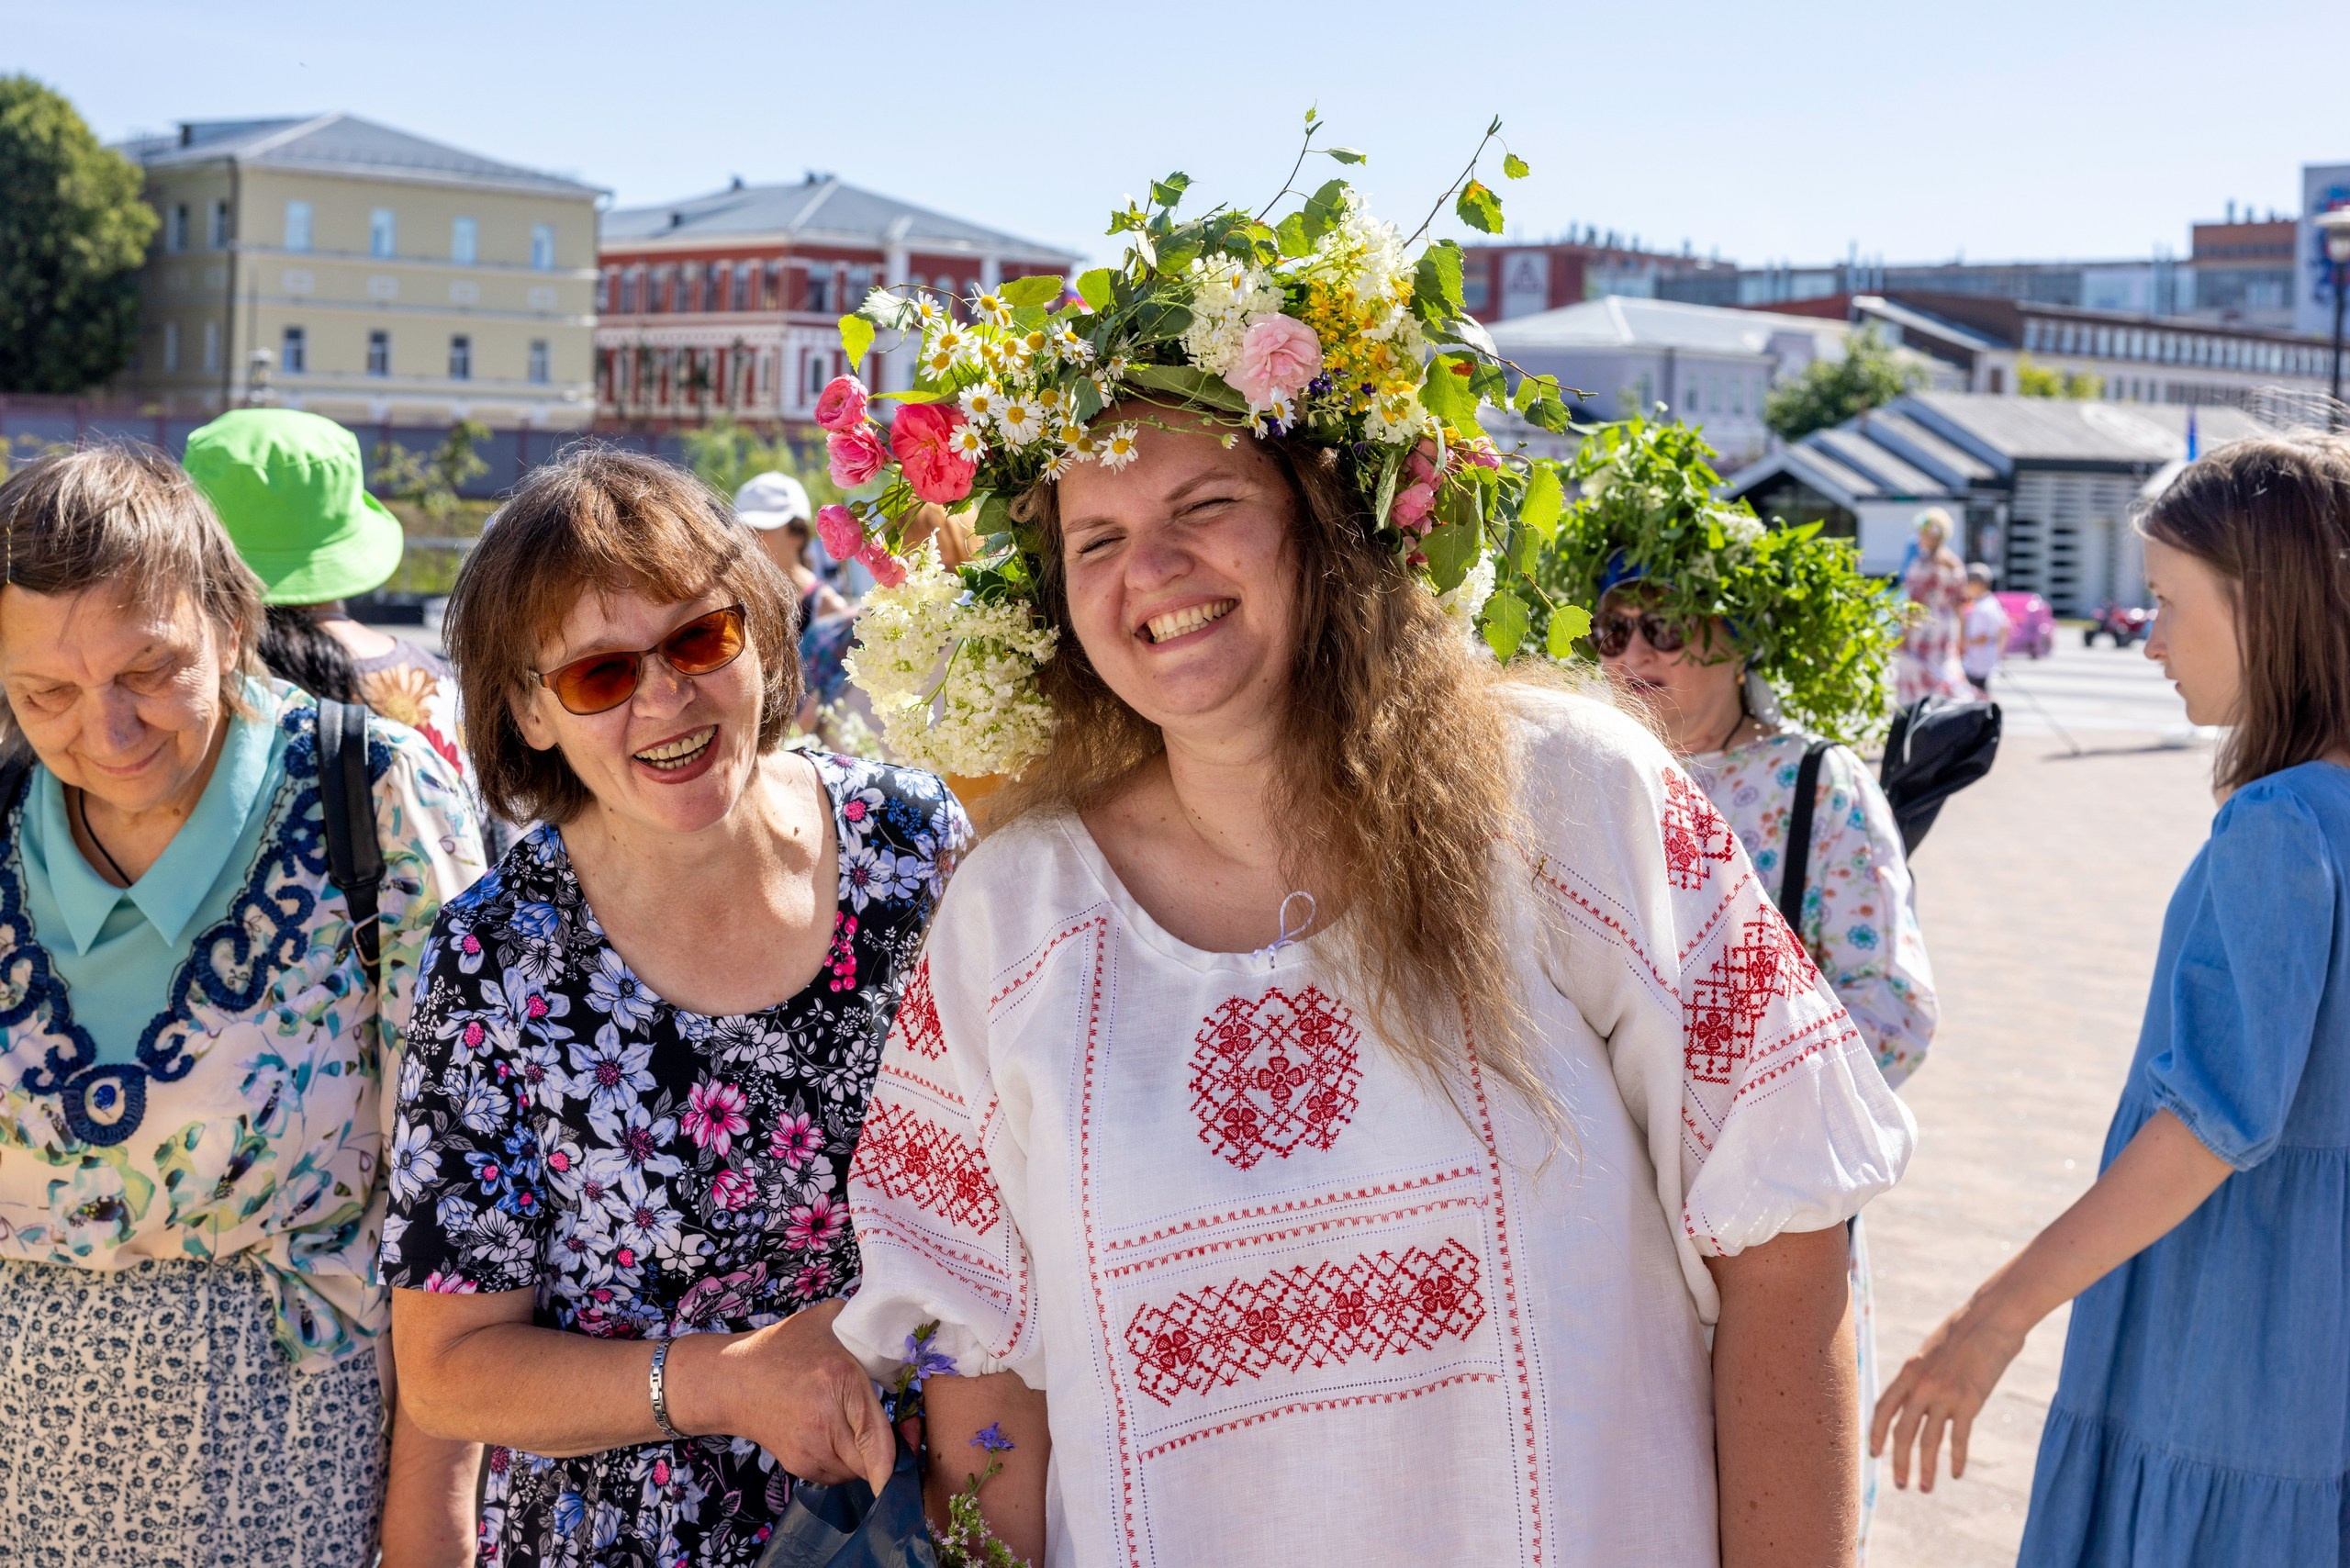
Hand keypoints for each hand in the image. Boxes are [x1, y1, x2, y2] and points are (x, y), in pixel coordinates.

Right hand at [684, 1299, 893, 1490]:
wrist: (733, 1380)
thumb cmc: (784, 1347)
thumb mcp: (828, 1319)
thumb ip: (866, 1320)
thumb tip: (902, 1321)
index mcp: (838, 1381)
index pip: (878, 1438)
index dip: (903, 1449)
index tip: (913, 1438)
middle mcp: (824, 1423)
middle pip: (874, 1462)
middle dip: (892, 1449)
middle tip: (899, 1427)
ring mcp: (809, 1451)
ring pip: (858, 1472)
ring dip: (869, 1456)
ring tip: (863, 1425)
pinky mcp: (799, 1467)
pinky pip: (839, 1475)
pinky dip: (848, 1461)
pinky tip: (841, 1434)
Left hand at [1869, 1297, 2027, 1492]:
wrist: (1992, 1317)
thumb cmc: (1965, 1330)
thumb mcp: (1932, 1350)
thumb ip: (1922, 1374)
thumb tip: (1917, 1394)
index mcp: (1908, 1370)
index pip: (1883, 1408)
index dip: (1876, 1434)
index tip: (1874, 1455)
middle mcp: (1921, 1385)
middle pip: (1903, 1432)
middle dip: (1899, 1461)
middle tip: (1900, 1485)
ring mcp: (1945, 1394)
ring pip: (1929, 1441)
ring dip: (1926, 1468)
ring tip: (1924, 1488)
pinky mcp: (1971, 1401)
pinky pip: (1959, 1438)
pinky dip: (1957, 1459)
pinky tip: (1956, 1473)